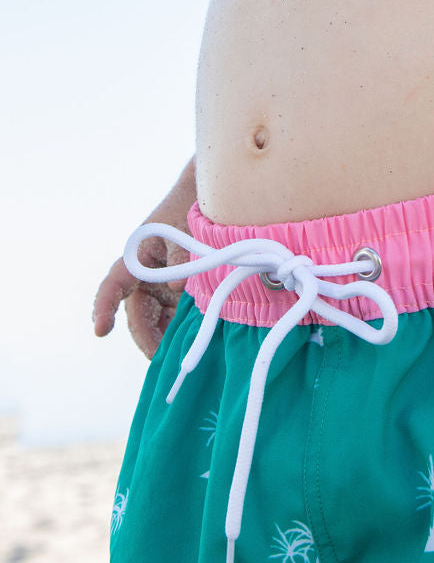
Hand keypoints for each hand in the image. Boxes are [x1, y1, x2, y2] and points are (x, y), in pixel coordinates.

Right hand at [93, 171, 196, 358]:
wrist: (204, 202)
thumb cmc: (185, 213)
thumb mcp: (180, 230)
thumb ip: (178, 257)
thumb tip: (177, 289)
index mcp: (134, 262)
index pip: (112, 288)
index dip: (104, 309)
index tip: (100, 330)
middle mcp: (143, 279)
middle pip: (137, 316)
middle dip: (146, 339)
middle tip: (159, 359)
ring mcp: (160, 289)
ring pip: (156, 321)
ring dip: (164, 339)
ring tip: (179, 356)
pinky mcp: (176, 295)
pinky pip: (173, 317)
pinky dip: (179, 330)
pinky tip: (193, 342)